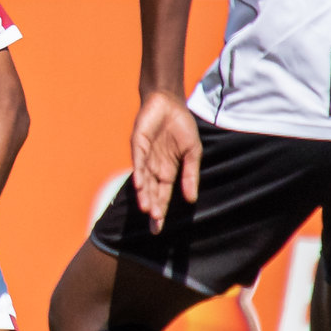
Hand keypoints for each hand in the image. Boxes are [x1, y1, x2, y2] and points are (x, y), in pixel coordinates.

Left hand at [130, 91, 200, 233]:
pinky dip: (138, 172)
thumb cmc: (181, 127)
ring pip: (143, 180)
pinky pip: (138, 160)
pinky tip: (139, 185)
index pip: (162, 195)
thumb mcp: (192, 152)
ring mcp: (145, 156)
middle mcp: (154, 167)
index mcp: (167, 171)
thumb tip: (191, 199)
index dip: (161, 210)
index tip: (159, 227)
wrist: (170, 103)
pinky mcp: (138, 143)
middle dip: (153, 208)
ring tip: (147, 209)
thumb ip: (190, 175)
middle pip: (151, 192)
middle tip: (154, 226)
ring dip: (145, 194)